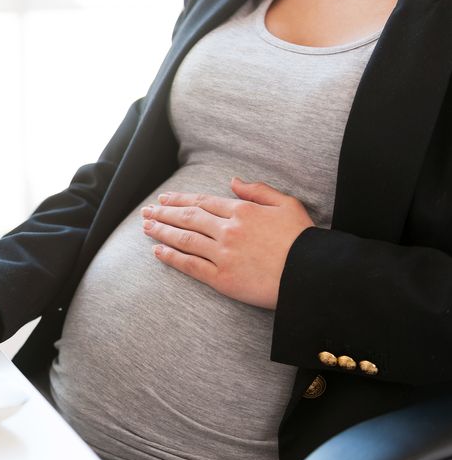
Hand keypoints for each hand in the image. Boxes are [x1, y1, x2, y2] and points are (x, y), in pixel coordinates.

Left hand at [141, 177, 313, 308]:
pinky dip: (172, 257)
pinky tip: (157, 251)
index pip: (203, 202)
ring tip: (146, 227)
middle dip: (164, 213)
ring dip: (162, 231)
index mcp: (242, 211)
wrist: (312, 275)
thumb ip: (258, 190)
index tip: (164, 199)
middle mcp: (228, 230)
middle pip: (188, 218)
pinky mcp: (222, 278)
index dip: (180, 199)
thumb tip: (233, 181)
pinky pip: (190, 265)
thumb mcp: (287, 204)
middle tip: (147, 211)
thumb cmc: (303, 240)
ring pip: (184, 239)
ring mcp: (223, 254)